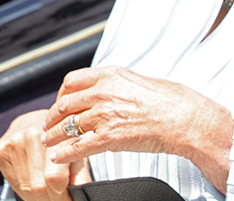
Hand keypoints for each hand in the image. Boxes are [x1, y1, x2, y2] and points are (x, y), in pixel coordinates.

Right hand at [0, 108, 91, 200]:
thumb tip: (82, 194)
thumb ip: (80, 173)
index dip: (61, 196)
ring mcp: (14, 142)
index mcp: (56, 135)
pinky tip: (34, 188)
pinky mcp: (1, 149)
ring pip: (25, 186)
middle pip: (39, 184)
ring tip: (48, 197)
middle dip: (50, 200)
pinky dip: (24, 190)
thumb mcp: (76, 152)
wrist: (36, 120)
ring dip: (37, 198)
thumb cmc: (60, 138)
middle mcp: (32, 135)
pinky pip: (13, 181)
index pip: (54, 177)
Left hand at [41, 66, 233, 190]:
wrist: (184, 118)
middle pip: (65, 104)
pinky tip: (59, 157)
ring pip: (67, 125)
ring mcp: (104, 114)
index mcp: (110, 75)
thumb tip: (108, 90)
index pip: (72, 81)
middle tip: (49, 125)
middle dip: (53, 117)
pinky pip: (77, 146)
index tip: (60, 103)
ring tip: (49, 141)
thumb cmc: (170, 100)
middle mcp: (103, 92)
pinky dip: (64, 153)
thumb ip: (118, 84)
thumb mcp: (139, 80)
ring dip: (54, 135)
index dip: (61, 95)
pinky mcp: (108, 137)